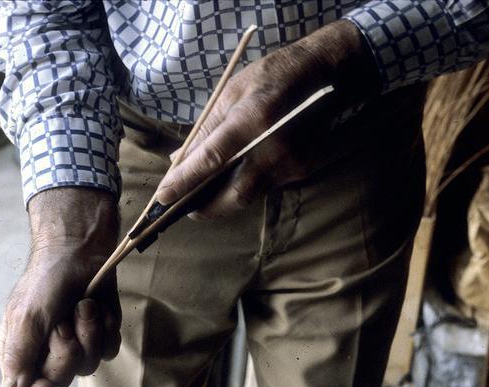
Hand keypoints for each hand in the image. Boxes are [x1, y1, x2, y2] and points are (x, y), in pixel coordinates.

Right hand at [0, 188, 120, 386]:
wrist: (82, 249)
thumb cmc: (47, 279)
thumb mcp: (27, 315)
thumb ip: (19, 355)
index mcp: (22, 349)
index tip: (46, 382)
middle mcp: (48, 350)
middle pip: (60, 381)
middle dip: (65, 351)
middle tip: (62, 324)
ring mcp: (78, 343)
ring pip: (88, 366)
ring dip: (88, 333)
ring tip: (83, 306)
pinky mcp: (101, 333)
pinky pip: (109, 350)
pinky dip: (105, 328)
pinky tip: (97, 307)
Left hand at [155, 20, 379, 218]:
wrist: (324, 75)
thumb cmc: (271, 77)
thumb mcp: (231, 93)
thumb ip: (206, 129)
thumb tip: (180, 159)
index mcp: (252, 118)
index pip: (212, 159)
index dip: (185, 181)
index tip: (164, 196)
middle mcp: (274, 146)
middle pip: (236, 194)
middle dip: (208, 208)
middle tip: (188, 209)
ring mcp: (292, 161)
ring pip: (252, 195)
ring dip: (225, 200)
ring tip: (205, 196)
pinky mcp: (302, 169)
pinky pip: (266, 187)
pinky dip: (246, 187)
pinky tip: (235, 179)